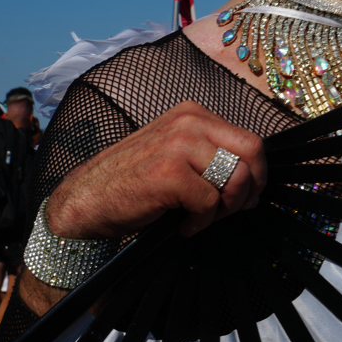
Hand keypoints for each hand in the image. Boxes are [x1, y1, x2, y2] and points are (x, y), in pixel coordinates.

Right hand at [47, 101, 266, 240]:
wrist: (85, 201)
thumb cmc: (134, 182)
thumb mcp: (178, 156)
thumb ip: (213, 157)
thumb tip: (254, 181)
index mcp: (194, 115)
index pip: (251, 141)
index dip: (257, 174)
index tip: (246, 197)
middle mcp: (189, 122)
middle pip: (253, 153)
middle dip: (250, 188)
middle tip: (229, 210)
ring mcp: (179, 145)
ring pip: (236, 178)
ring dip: (225, 209)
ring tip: (201, 218)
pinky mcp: (170, 173)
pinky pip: (210, 202)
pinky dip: (202, 222)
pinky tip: (183, 226)